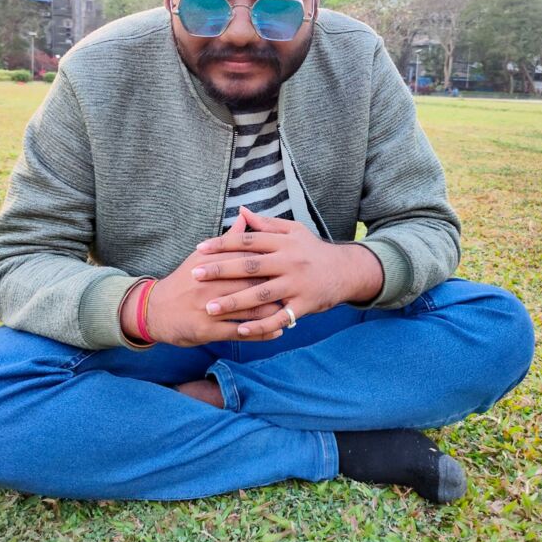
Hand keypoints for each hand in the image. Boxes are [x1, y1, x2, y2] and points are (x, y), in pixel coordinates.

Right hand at [121, 212, 283, 346]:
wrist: (155, 309)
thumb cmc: (184, 281)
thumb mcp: (202, 256)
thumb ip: (228, 240)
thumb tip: (245, 217)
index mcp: (213, 263)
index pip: (248, 259)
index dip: (271, 262)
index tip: (292, 262)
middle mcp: (212, 284)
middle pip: (252, 283)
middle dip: (277, 286)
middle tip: (299, 286)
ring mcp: (210, 308)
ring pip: (249, 309)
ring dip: (274, 310)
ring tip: (293, 308)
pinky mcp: (209, 330)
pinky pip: (241, 332)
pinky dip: (262, 332)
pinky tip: (279, 330)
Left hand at [191, 206, 382, 338]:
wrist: (346, 270)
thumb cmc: (313, 250)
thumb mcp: (294, 231)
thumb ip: (266, 224)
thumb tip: (241, 211)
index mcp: (283, 242)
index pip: (248, 240)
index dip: (223, 243)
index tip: (199, 249)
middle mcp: (289, 261)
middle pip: (250, 266)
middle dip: (221, 271)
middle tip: (195, 275)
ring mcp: (297, 283)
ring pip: (261, 294)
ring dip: (234, 302)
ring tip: (209, 308)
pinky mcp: (305, 304)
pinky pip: (280, 317)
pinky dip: (260, 325)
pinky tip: (240, 331)